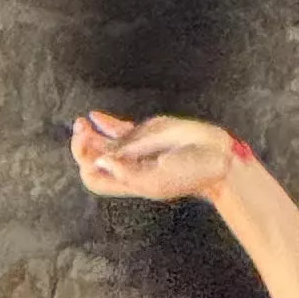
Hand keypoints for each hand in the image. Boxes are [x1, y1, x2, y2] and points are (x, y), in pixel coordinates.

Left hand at [72, 112, 238, 202]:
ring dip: (89, 134)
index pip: (95, 178)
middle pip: (94, 160)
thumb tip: (102, 161)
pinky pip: (120, 129)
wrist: (217, 156)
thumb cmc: (192, 173)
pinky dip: (105, 123)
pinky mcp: (148, 134)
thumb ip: (129, 173)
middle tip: (81, 131)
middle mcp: (129, 166)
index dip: (87, 165)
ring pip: (103, 143)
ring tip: (82, 124)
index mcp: (130, 181)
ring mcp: (137, 149)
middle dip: (82, 146)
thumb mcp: (159, 180)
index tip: (89, 151)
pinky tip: (94, 116)